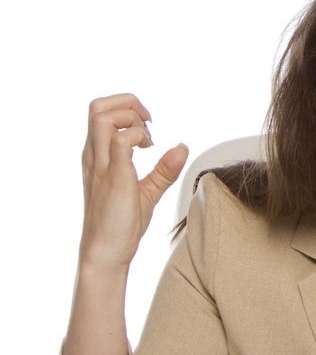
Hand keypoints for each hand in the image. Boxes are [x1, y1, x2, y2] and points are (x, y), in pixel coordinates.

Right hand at [79, 93, 188, 268]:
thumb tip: (182, 148)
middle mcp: (94, 156)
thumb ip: (164, 170)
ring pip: (102, 116)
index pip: (101, 112)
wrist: (106, 252)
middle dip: (127, 103)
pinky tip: (149, 151)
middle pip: (97, 106)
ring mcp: (101, 165)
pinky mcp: (114, 177)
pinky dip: (138, 137)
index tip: (149, 128)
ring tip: (148, 139)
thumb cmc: (121, 224)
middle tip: (149, 124)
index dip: (127, 109)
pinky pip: (121, 141)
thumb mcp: (148, 191)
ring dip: (131, 117)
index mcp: (98, 156)